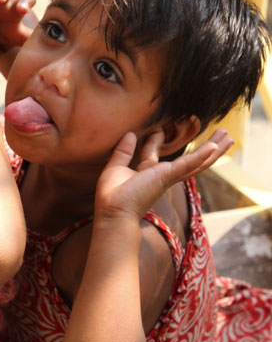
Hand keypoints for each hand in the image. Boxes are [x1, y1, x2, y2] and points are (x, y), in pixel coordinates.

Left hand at [95, 129, 232, 220]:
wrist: (114, 212)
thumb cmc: (112, 196)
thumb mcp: (115, 167)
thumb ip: (123, 151)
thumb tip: (130, 134)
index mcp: (146, 173)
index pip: (153, 153)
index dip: (156, 140)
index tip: (158, 129)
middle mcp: (161, 175)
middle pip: (189, 160)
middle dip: (203, 147)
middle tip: (217, 135)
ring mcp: (168, 176)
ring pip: (198, 162)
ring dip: (214, 150)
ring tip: (229, 138)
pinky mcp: (168, 176)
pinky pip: (189, 164)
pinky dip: (202, 155)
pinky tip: (214, 147)